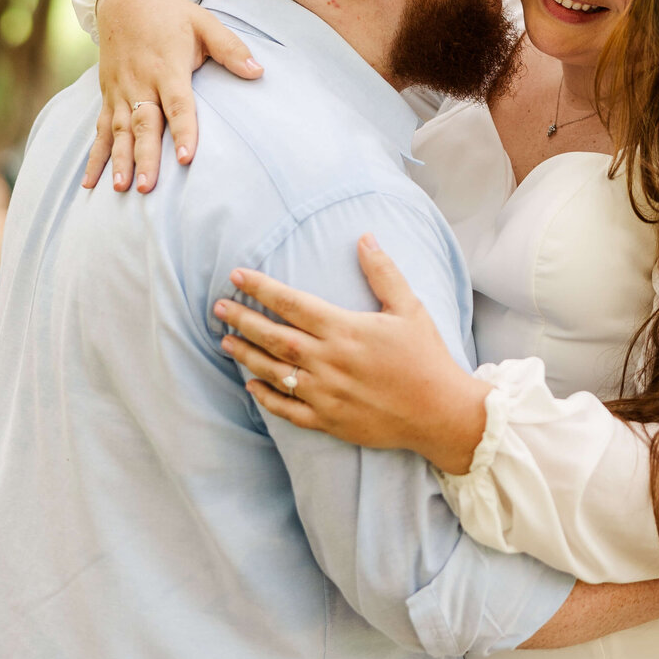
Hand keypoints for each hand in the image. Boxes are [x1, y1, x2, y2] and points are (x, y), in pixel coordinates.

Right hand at [82, 0, 262, 193]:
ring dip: (118, 160)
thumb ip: (231, 49)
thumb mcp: (205, 23)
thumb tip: (259, 72)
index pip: (178, 104)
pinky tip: (89, 182)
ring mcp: (120, 90)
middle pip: (144, 124)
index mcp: (168, 66)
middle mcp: (140, 82)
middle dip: (145, 156)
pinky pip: (99, 129)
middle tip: (148, 187)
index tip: (187, 157)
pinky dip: (94, 156)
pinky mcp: (107, 95)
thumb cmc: (172, 14)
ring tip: (120, 188)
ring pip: (118, 130)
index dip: (183, 130)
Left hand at [214, 236, 489, 473]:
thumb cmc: (426, 356)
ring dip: (246, 356)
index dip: (261, 288)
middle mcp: (329, 362)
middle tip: (218, 308)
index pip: (292, 303)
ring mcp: (326, 394)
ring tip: (224, 341)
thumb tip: (364, 236)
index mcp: (345, 330)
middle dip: (243, 320)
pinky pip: (288, 409)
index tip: (237, 276)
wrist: (440, 413)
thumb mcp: (409, 308)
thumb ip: (383, 272)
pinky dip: (266, 397)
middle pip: (275, 337)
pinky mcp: (329, 421)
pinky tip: (250, 385)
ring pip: (275, 372)